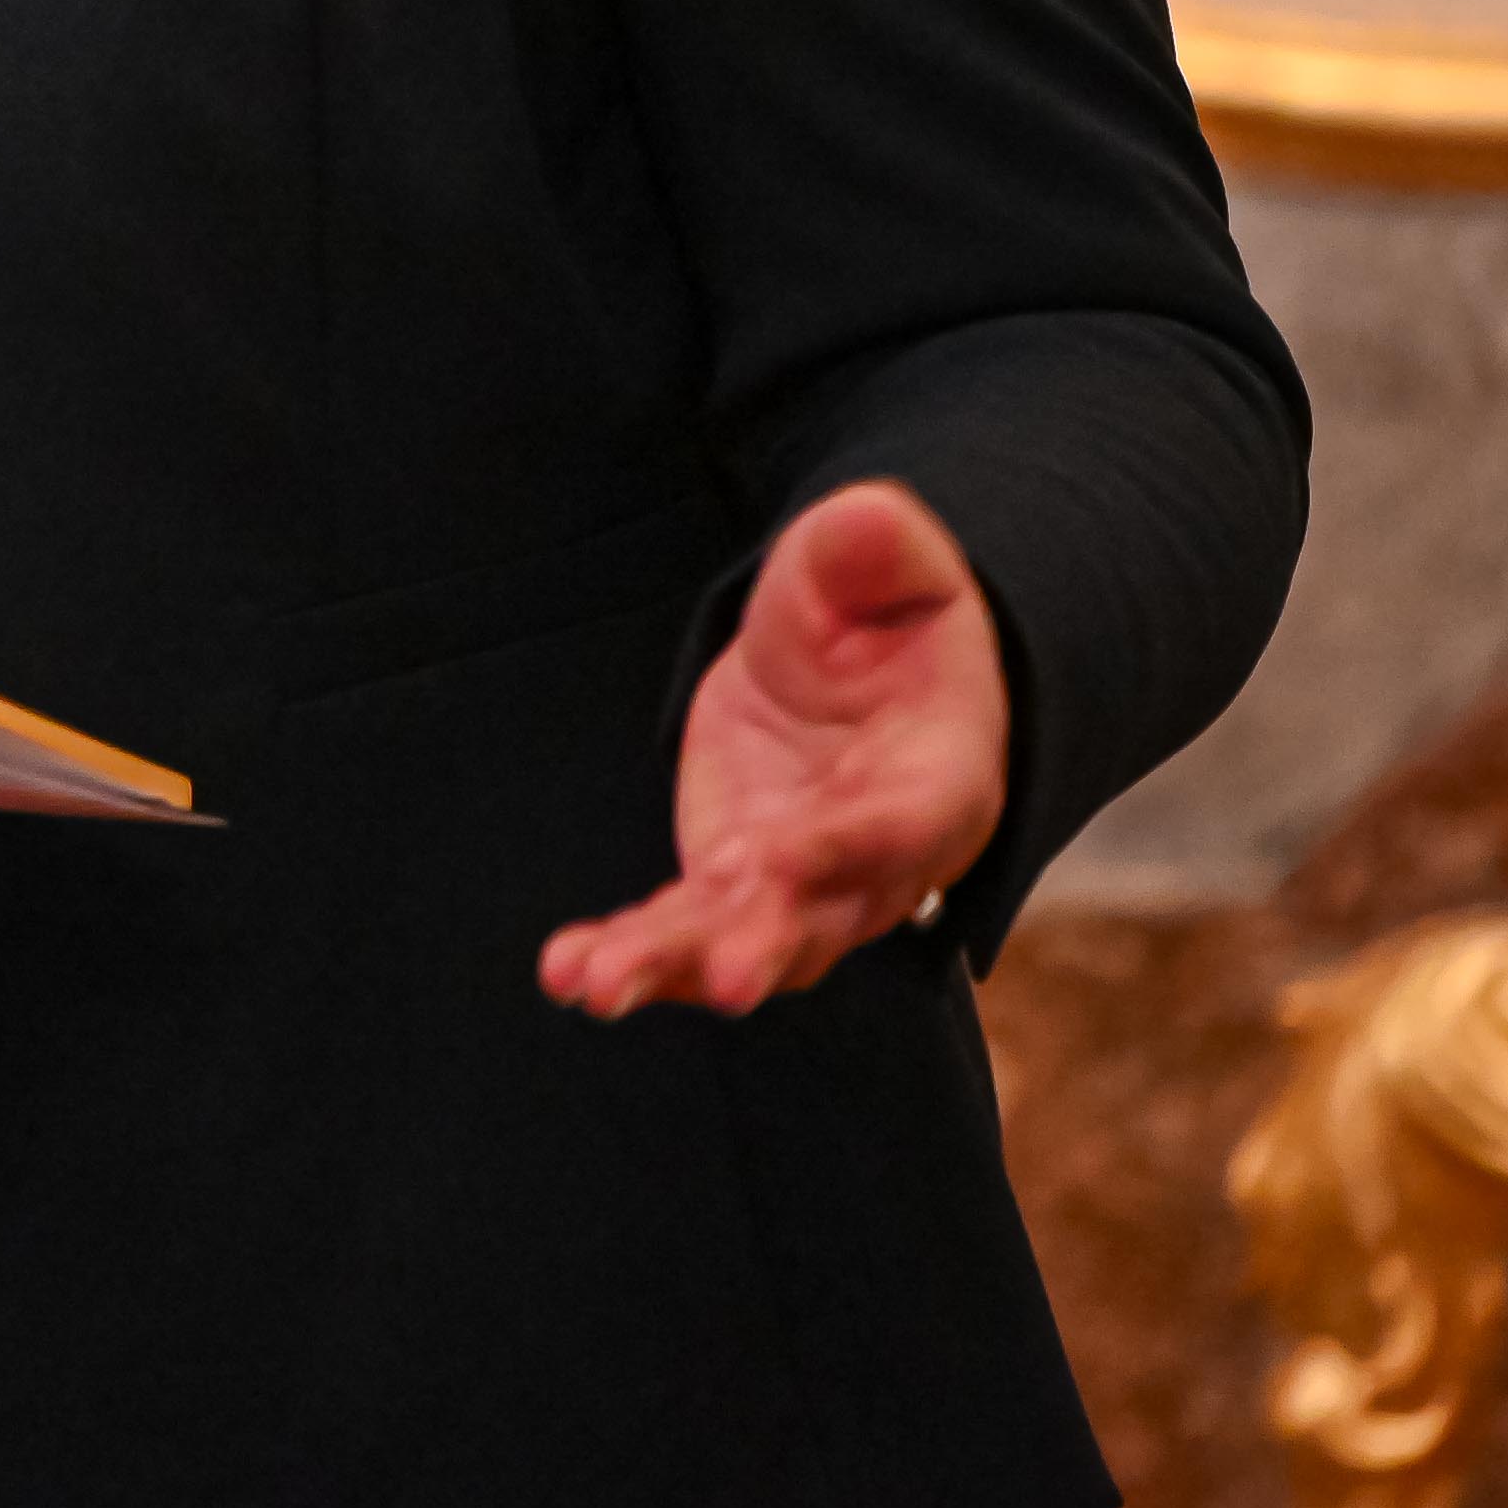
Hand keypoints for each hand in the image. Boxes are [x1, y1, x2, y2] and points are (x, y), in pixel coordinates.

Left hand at [539, 480, 1006, 1018]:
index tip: (785, 861)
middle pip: (829, 913)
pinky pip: (684, 930)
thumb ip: (878, 548)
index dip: (852, 845)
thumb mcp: (886, 560)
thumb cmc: (889, 613)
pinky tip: (566, 972)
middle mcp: (880, 855)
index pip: (906, 821)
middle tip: (723, 979)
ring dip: (675, 967)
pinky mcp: (734, 883)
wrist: (863, 667)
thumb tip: (868, 520)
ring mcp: (804, 882)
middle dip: (769, 944)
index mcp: (940, 772)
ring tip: (596, 987)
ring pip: (748, 941)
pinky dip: (630, 954)